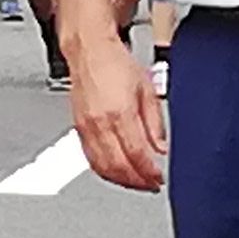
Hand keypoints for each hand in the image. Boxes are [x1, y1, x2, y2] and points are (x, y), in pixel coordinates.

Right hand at [68, 36, 169, 194]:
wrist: (89, 51)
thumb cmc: (116, 64)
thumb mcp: (148, 91)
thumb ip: (155, 123)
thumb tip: (161, 148)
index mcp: (120, 112)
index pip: (136, 154)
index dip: (150, 172)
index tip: (160, 178)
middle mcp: (99, 123)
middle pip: (118, 166)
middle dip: (137, 181)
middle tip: (150, 185)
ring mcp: (86, 127)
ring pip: (102, 167)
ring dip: (121, 180)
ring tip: (136, 183)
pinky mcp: (78, 128)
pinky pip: (90, 158)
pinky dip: (104, 171)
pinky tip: (116, 173)